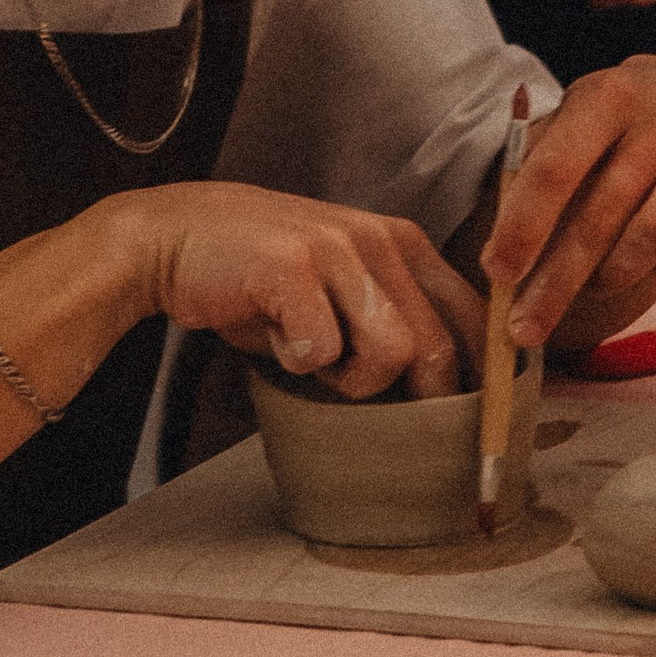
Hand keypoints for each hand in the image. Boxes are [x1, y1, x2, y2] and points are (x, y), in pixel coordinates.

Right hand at [121, 180, 484, 399]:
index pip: (473, 316)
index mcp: (404, 243)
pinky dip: (294, 360)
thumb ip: (393, 321)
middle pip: (435, 348)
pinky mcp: (292, 266)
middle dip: (408, 395)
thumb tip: (448, 392)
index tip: (466, 420)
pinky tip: (273, 332)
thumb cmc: (265, 276)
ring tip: (310, 351)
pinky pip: (320, 350)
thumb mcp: (344, 290)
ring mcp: (336, 249)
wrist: (176, 236)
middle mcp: (380, 239)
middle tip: (359, 392)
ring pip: (389, 353)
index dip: (479, 376)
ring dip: (346, 376)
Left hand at [481, 59, 655, 357]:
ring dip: (611, 276)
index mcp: (611, 94)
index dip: (522, 228)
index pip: (556, 169)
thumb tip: (500, 263)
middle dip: (556, 282)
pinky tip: (654, 262)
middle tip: (525, 329)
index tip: (497, 276)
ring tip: (592, 284)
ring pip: (652, 238)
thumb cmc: (617, 125)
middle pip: (600, 215)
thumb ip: (534, 174)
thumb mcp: (572, 122)